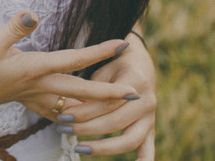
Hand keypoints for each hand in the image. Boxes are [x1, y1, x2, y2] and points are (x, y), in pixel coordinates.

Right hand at [0, 12, 137, 119]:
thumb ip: (13, 28)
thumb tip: (32, 13)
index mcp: (35, 69)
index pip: (75, 59)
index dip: (101, 51)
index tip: (124, 45)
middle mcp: (39, 86)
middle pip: (82, 90)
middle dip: (110, 92)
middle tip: (136, 93)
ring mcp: (32, 96)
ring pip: (71, 104)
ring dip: (94, 105)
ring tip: (114, 104)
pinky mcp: (23, 100)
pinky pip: (54, 110)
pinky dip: (69, 112)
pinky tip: (73, 113)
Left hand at [69, 30, 156, 158]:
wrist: (140, 64)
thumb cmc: (115, 66)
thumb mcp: (104, 68)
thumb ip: (94, 88)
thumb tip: (75, 109)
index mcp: (136, 81)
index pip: (107, 102)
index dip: (84, 110)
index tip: (63, 115)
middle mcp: (147, 101)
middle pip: (115, 121)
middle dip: (87, 128)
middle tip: (64, 128)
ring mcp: (151, 117)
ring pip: (130, 139)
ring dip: (104, 148)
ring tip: (80, 148)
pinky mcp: (150, 128)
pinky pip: (148, 147)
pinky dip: (144, 160)